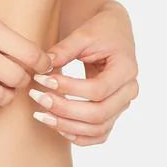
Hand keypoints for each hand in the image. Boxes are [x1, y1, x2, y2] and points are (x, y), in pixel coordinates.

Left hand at [30, 1, 138, 144]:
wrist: (113, 31)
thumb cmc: (100, 29)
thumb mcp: (83, 34)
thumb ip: (64, 50)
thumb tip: (42, 67)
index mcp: (126, 69)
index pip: (97, 89)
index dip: (68, 88)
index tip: (41, 80)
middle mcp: (129, 91)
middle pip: (98, 114)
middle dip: (64, 109)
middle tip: (37, 97)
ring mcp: (122, 105)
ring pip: (97, 129)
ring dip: (67, 126)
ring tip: (40, 114)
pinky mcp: (113, 112)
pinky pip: (98, 134)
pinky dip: (78, 136)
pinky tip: (56, 126)